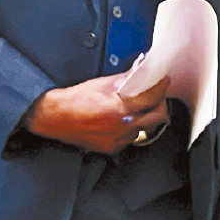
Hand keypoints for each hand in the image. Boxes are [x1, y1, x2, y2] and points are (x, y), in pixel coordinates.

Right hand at [24, 73, 168, 154]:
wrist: (55, 117)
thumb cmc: (74, 99)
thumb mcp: (101, 84)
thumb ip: (124, 79)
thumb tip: (140, 70)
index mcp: (121, 108)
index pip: (152, 97)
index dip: (161, 88)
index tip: (164, 81)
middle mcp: (123, 127)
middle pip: (157, 117)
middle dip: (159, 105)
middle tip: (156, 97)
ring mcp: (118, 140)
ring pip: (143, 129)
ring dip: (143, 118)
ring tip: (135, 108)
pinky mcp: (112, 148)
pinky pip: (129, 139)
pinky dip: (129, 129)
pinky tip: (120, 121)